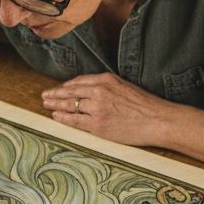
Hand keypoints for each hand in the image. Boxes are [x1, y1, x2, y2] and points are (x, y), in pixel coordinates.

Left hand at [41, 73, 175, 146]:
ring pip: (69, 105)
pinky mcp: (97, 124)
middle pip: (70, 91)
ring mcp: (97, 108)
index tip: (59, 88)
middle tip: (45, 96)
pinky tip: (56, 116)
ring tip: (46, 105)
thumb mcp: (125, 87)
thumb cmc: (145, 106)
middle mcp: (99, 91)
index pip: (79, 81)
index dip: (66, 85)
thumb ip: (107, 87)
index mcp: (106, 79)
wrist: (157, 120)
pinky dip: (63, 118)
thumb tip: (91, 91)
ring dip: (55, 105)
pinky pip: (74, 120)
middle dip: (55, 94)